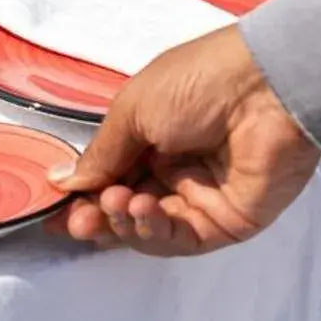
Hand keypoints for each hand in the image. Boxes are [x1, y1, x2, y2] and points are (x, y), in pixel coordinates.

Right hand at [49, 27, 320, 255]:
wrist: (266, 87)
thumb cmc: (198, 82)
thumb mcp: (134, 109)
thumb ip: (100, 154)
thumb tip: (62, 182)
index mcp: (153, 137)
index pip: (111, 177)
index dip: (84, 196)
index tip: (54, 211)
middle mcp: (175, 170)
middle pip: (126, 209)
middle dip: (98, 217)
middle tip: (77, 221)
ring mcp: (202, 199)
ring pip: (149, 229)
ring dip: (124, 222)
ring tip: (118, 202)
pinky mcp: (227, 222)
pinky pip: (181, 238)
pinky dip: (154, 230)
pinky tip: (141, 208)